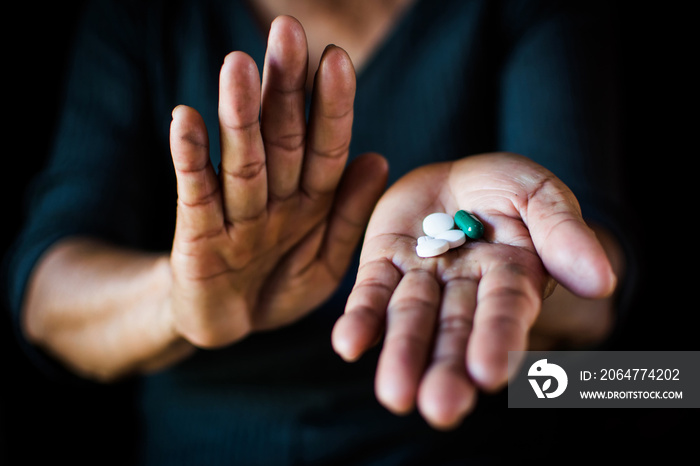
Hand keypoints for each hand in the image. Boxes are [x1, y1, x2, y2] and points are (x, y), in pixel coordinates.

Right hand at [168, 16, 386, 347]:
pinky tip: (185, 118)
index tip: (336, 59)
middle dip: (284, 87)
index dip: (332, 106)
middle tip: (286, 31)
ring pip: (241, 160)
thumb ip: (349, 214)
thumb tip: (378, 158)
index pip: (325, 147)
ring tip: (237, 67)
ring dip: (239, 116)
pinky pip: (194, 195)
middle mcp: (273, 197)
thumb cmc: (280, 286)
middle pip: (281, 137)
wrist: (230, 326)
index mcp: (310, 200)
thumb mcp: (326, 260)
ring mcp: (232, 214)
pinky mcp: (195, 237)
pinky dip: (190, 160)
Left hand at [331, 152, 616, 428]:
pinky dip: (361, 319)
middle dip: (446, 368)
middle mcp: (464, 290)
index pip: (504, 312)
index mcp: (511, 277)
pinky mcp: (382, 264)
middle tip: (440, 409)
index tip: (488, 374)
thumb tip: (602, 282)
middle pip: (454, 331)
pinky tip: (348, 344)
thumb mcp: (542, 196)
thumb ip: (565, 234)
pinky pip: (370, 294)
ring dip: (402, 356)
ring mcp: (420, 279)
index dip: (497, 340)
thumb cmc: (509, 189)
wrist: (459, 176)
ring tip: (395, 395)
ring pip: (409, 320)